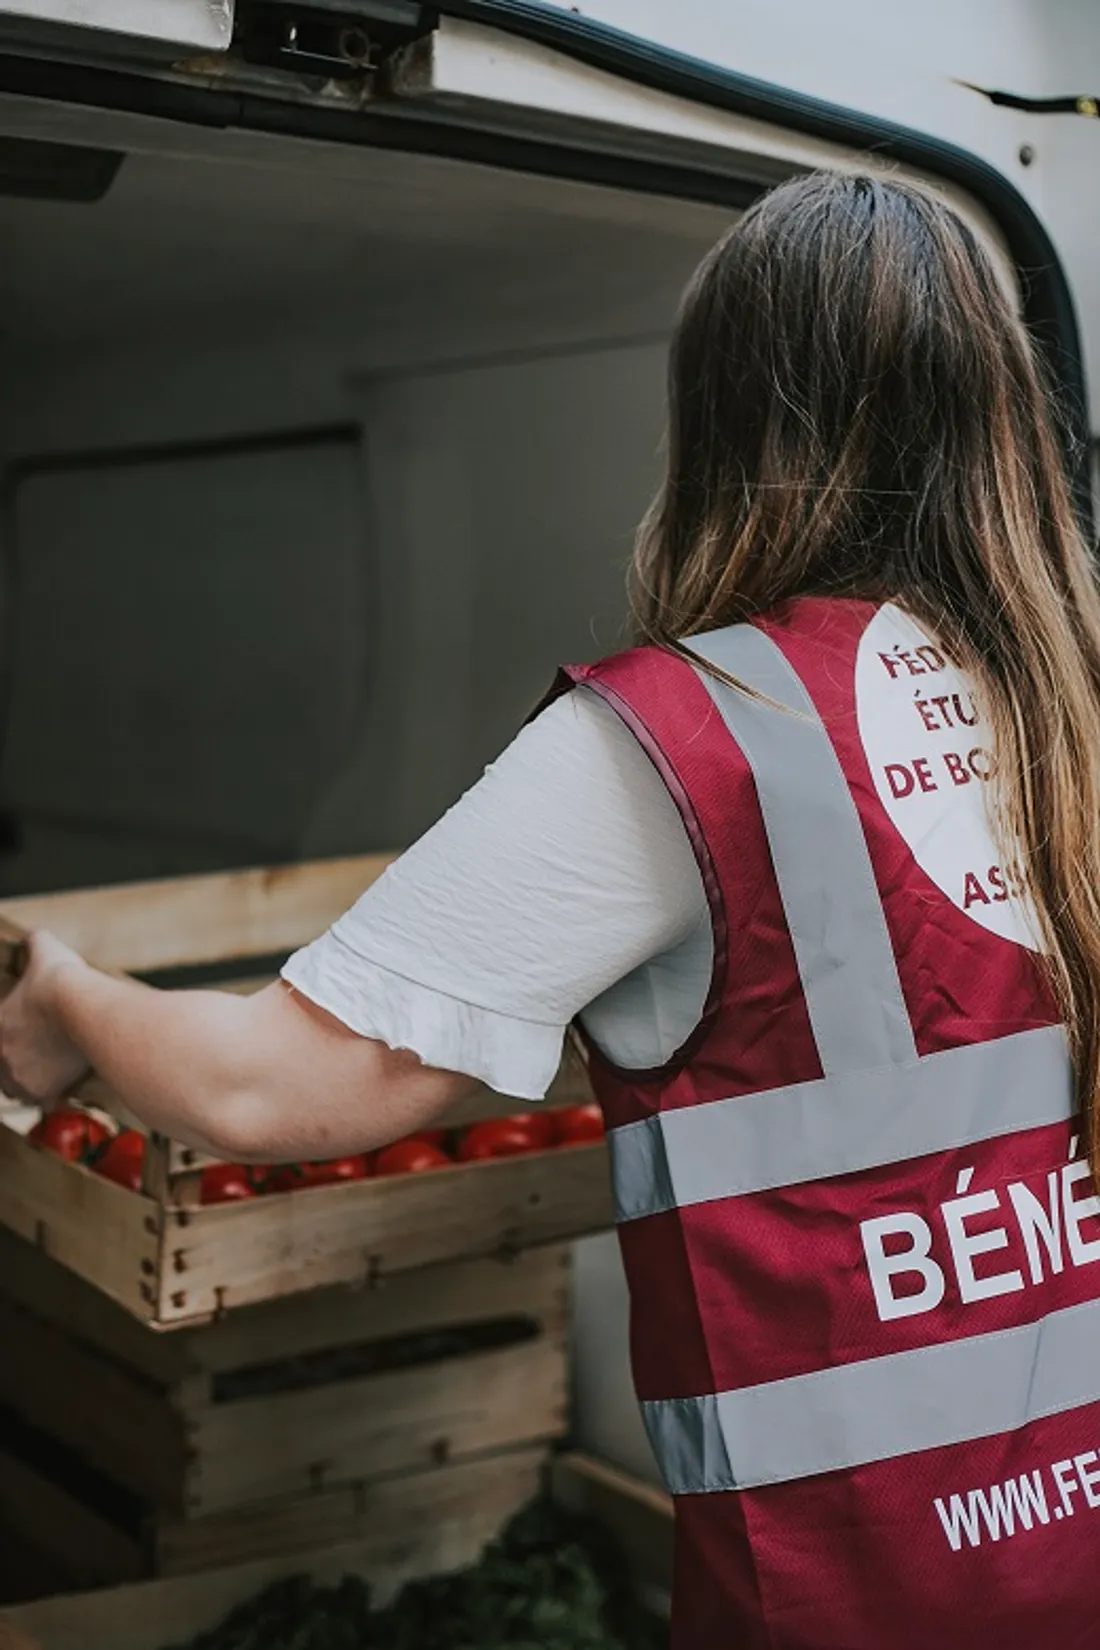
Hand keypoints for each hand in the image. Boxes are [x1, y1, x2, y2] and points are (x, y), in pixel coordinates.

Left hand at [0, 930, 91, 1104]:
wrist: (84, 1006)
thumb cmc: (63, 981)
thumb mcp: (46, 951)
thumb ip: (37, 943)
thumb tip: (37, 936)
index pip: (0, 1042)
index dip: (13, 1041)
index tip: (30, 1038)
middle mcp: (2, 1056)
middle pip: (4, 1069)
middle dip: (19, 1064)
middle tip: (41, 1056)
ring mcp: (20, 1076)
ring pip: (19, 1087)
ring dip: (32, 1081)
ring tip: (53, 1073)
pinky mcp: (43, 1091)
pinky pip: (43, 1101)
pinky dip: (53, 1096)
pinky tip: (65, 1087)